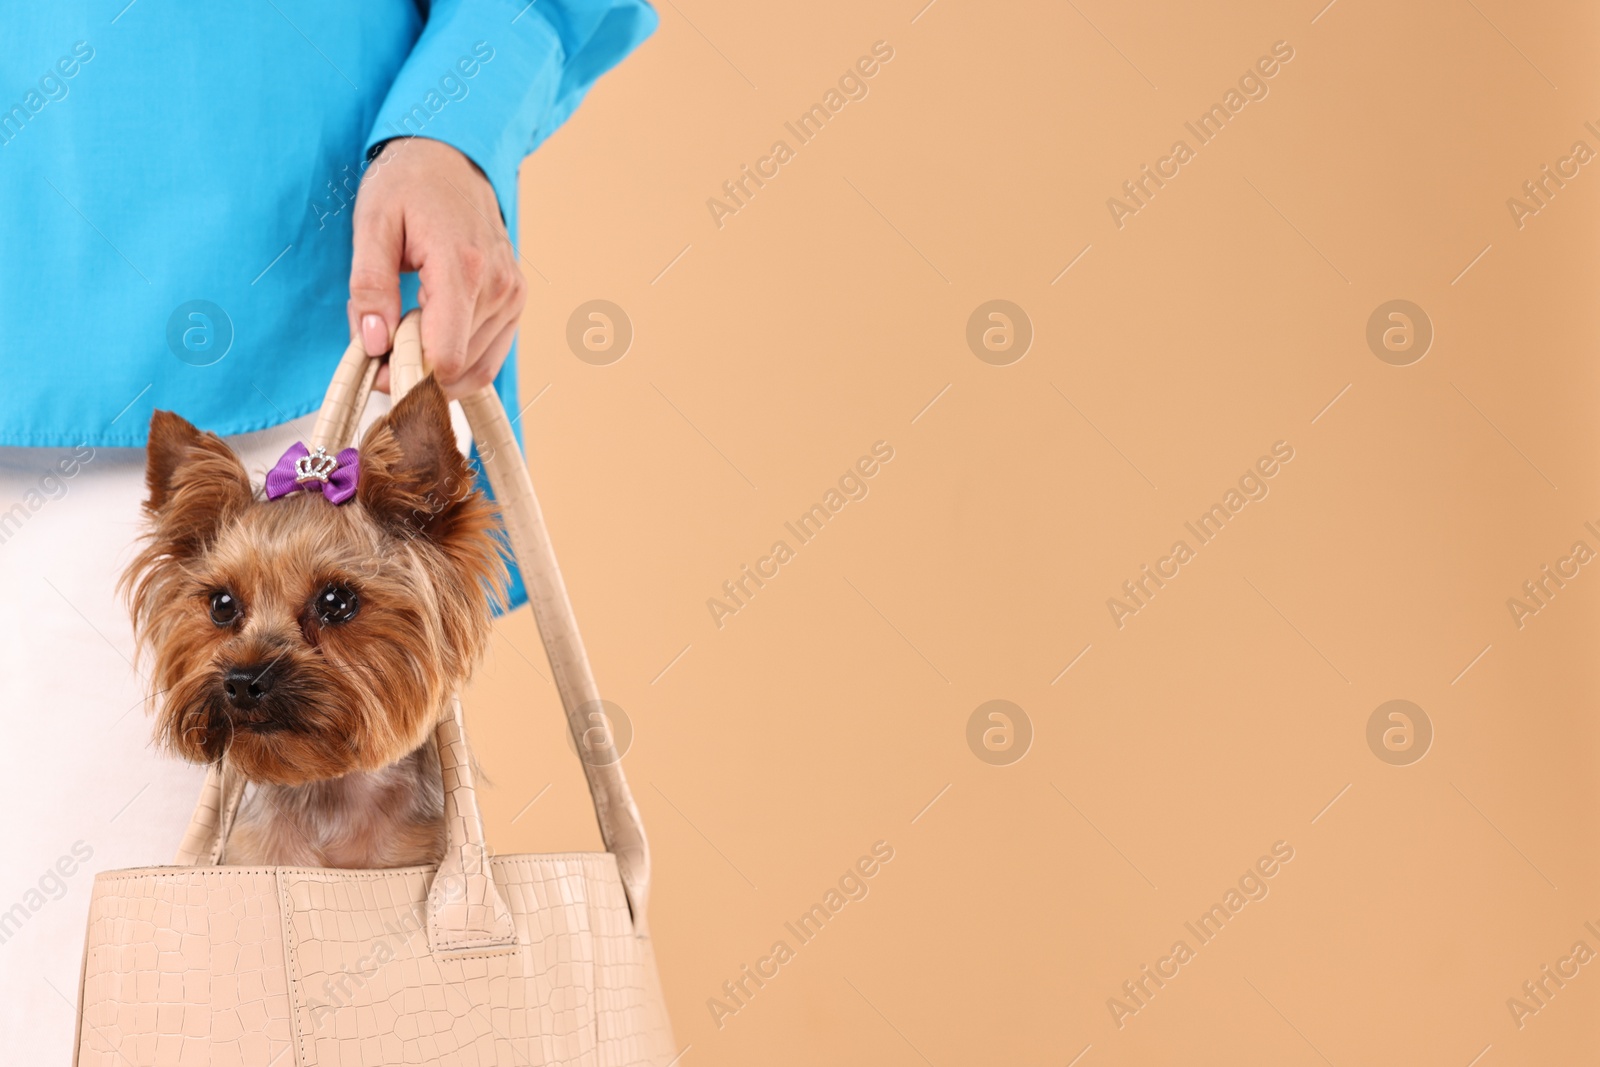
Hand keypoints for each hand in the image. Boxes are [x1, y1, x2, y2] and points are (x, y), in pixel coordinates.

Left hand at [347, 138, 525, 397]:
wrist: (451, 155)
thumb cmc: (408, 183)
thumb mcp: (372, 224)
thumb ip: (369, 287)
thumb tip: (373, 343)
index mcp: (462, 268)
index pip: (445, 358)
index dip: (406, 374)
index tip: (376, 363)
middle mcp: (498, 287)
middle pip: (458, 369)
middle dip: (416, 370)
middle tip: (381, 343)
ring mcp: (512, 296)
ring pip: (476, 369)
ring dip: (436, 368)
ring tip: (405, 330)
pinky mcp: (516, 300)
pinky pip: (490, 356)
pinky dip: (458, 360)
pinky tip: (430, 332)